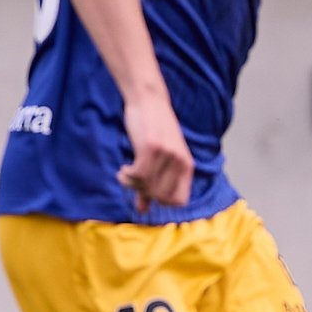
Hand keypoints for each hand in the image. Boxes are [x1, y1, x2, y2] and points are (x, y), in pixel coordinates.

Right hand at [116, 95, 193, 212]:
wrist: (149, 101)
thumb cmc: (154, 130)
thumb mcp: (160, 157)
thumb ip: (152, 184)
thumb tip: (142, 211)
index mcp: (187, 166)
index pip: (180, 201)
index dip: (162, 201)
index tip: (147, 191)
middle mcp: (180, 162)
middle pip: (161, 196)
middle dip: (143, 193)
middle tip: (133, 181)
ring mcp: (167, 155)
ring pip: (147, 186)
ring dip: (131, 184)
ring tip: (126, 173)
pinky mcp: (150, 147)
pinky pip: (138, 175)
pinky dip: (127, 177)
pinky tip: (124, 169)